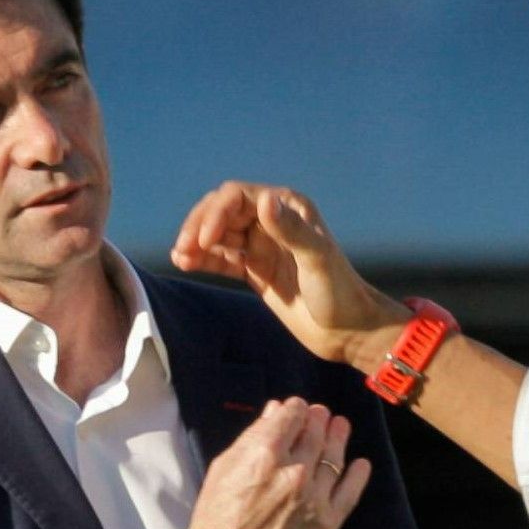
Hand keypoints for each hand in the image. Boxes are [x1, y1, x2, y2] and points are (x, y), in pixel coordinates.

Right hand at [171, 182, 406, 368]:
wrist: (348, 332)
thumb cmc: (340, 293)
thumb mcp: (317, 260)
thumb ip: (291, 230)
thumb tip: (264, 200)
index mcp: (289, 207)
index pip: (239, 196)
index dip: (216, 212)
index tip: (204, 239)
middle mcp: (273, 221)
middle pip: (223, 212)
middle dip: (199, 226)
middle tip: (182, 249)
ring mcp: (262, 246)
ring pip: (219, 234)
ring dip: (196, 242)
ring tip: (180, 257)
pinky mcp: (255, 271)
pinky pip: (222, 258)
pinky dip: (203, 259)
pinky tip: (186, 264)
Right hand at [189, 398, 370, 528]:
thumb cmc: (218, 512)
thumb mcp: (225, 466)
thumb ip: (253, 436)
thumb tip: (277, 410)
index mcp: (264, 454)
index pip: (292, 415)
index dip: (295, 408)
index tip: (297, 409)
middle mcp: (293, 472)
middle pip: (316, 433)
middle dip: (318, 418)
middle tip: (321, 414)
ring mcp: (314, 498)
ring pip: (334, 457)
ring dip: (339, 437)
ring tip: (340, 426)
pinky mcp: (327, 522)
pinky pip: (350, 492)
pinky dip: (358, 475)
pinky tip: (361, 463)